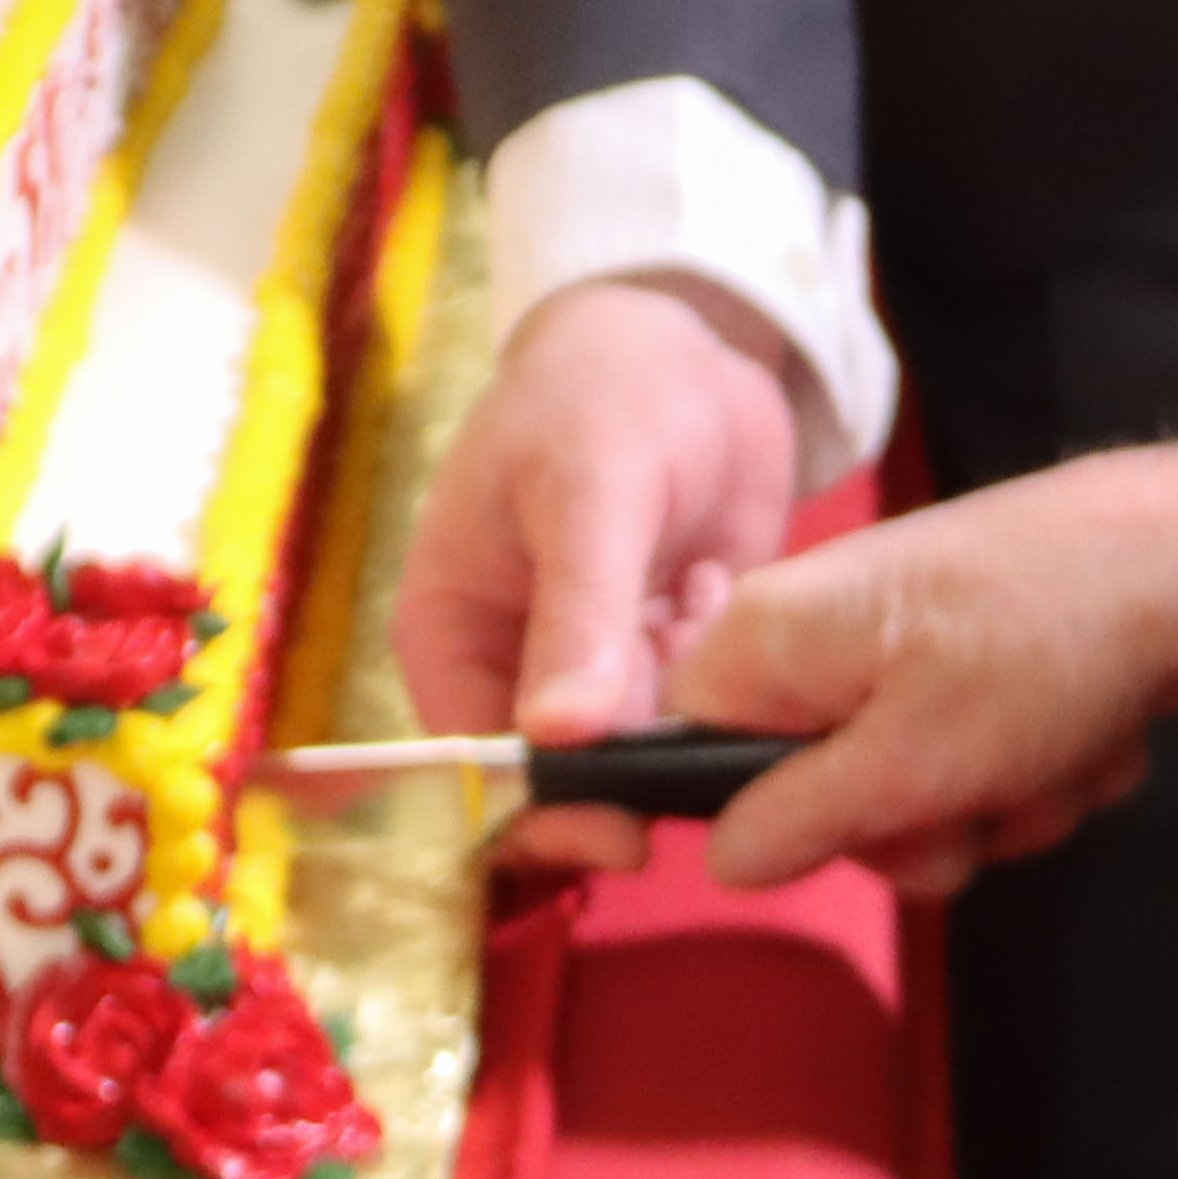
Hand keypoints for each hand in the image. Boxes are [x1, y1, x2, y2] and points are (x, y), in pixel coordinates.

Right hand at [406, 277, 815, 871]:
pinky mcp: (670, 659)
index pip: (482, 770)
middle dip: (637, 768)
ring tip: (697, 594)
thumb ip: (577, 611)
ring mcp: (599, 671)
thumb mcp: (586, 489)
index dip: (547, 816)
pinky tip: (715, 583)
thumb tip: (559, 736)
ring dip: (688, 706)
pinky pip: (701, 715)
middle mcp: (517, 669)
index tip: (623, 835)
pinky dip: (724, 671)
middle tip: (704, 727)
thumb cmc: (599, 395)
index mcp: (453, 636)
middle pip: (565, 783)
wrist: (684, 343)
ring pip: (642, 756)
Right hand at [666, 448, 1177, 897]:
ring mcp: (914, 642)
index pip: (687, 743)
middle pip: (814, 789)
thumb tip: (724, 860)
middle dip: (911, 826)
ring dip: (998, 805)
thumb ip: (796, 820)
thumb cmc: (1039, 644)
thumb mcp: (901, 765)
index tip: (833, 833)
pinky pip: (989, 759)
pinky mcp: (989, 659)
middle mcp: (828, 628)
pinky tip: (1090, 733)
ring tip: (1048, 756)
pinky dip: (1045, 766)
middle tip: (964, 807)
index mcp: (772, 632)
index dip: (752, 812)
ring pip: (919, 789)